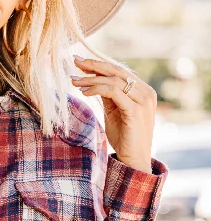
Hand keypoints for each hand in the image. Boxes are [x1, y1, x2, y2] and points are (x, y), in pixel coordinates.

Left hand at [71, 56, 157, 173]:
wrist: (134, 160)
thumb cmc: (124, 138)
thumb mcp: (114, 112)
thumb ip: (108, 96)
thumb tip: (93, 79)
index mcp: (143, 91)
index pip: (119, 71)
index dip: (99, 65)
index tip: (80, 62)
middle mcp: (146, 92)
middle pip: (117, 70)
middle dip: (94, 65)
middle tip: (74, 61)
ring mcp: (143, 101)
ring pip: (114, 80)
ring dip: (91, 78)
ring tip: (74, 81)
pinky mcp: (136, 110)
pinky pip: (114, 92)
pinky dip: (97, 89)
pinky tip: (84, 92)